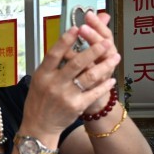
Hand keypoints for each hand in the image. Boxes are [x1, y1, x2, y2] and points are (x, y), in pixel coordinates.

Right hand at [22, 20, 119, 134]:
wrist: (38, 126)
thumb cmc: (39, 101)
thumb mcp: (38, 80)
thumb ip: (52, 63)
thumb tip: (65, 43)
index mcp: (42, 75)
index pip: (54, 54)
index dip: (65, 40)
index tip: (77, 28)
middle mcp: (53, 84)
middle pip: (76, 63)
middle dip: (93, 50)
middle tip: (106, 41)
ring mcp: (65, 95)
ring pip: (89, 76)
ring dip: (104, 65)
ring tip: (115, 57)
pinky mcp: (76, 106)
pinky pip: (94, 92)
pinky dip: (104, 85)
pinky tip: (112, 79)